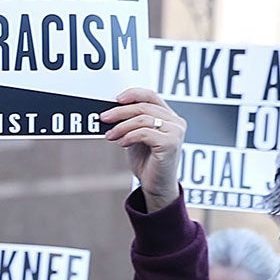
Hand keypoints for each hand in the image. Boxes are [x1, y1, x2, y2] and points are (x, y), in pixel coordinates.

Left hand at [102, 89, 185, 212]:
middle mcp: (176, 122)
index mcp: (169, 117)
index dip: (133, 94)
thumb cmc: (147, 162)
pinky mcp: (171, 144)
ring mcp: (175, 132)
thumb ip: (130, 123)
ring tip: (110, 136)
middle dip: (120, 112)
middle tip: (103, 118)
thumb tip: (110, 111)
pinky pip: (145, 132)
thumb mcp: (136, 137)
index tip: (115, 99)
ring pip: (143, 119)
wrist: (156, 186)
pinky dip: (129, 136)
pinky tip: (121, 143)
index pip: (151, 95)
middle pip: (144, 107)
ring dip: (121, 126)